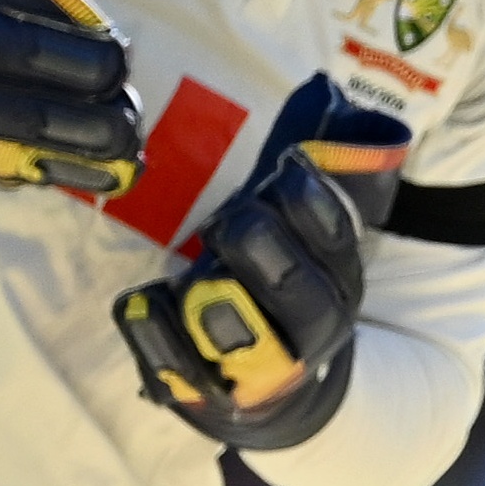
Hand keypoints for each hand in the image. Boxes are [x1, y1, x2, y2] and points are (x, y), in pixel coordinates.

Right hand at [0, 0, 139, 191]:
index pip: (10, 45)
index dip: (71, 58)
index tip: (121, 56)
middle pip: (10, 111)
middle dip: (77, 121)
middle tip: (131, 117)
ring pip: (6, 151)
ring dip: (71, 157)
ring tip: (127, 153)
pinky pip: (0, 171)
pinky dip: (51, 175)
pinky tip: (102, 175)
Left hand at [114, 80, 406, 444]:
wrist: (277, 389)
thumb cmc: (285, 282)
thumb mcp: (313, 235)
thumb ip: (315, 177)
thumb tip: (325, 92)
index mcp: (339, 275)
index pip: (340, 237)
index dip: (313, 204)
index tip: (282, 170)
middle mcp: (313, 324)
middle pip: (301, 291)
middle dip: (263, 248)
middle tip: (231, 218)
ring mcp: (266, 366)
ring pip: (252, 333)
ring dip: (223, 295)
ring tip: (196, 267)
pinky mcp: (213, 394)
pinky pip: (185, 368)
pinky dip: (161, 336)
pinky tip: (144, 302)